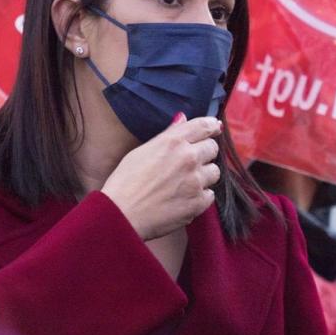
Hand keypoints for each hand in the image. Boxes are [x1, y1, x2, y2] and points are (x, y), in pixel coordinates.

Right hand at [101, 114, 221, 239]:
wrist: (121, 215)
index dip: (211, 126)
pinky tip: (183, 199)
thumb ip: (168, 135)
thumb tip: (182, 119)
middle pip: (213, 148)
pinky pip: (210, 195)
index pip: (204, 125)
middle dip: (204, 153)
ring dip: (204, 176)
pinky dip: (200, 197)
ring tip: (184, 183)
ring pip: (214, 172)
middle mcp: (189, 158)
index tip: (213, 129)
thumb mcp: (142, 151)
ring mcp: (196, 181)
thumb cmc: (125, 182)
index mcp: (173, 142)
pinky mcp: (198, 203)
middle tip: (189, 163)